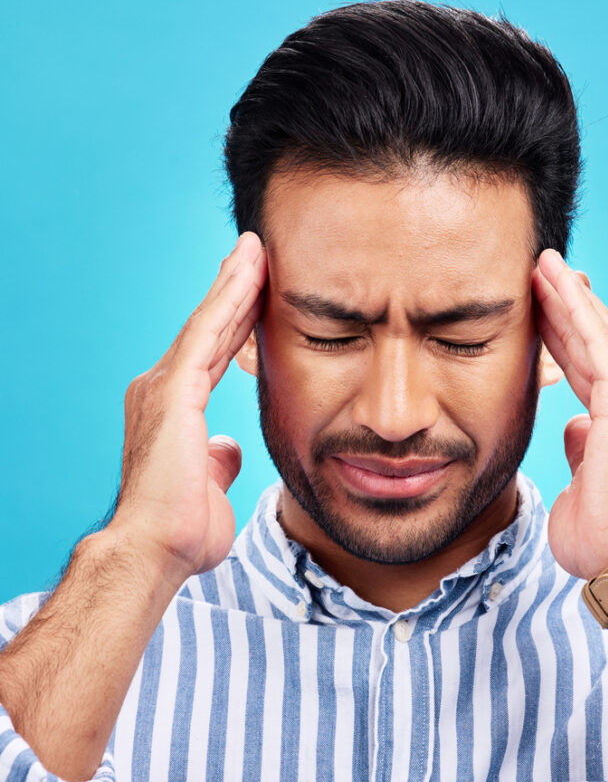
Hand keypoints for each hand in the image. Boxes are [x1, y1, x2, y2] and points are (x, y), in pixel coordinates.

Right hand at [108, 232, 267, 577]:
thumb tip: (228, 447)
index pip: (212, 352)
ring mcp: (165, 386)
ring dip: (235, 283)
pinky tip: (249, 272)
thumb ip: (219, 458)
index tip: (258, 292)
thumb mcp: (211, 482)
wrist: (156, 551)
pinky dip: (230, 300)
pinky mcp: (173, 390)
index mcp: (175, 408)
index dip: (236, 319)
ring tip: (256, 249)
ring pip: (208, 323)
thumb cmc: (181, 528)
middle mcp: (163, 388)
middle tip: (256, 253)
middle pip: (209, 329)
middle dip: (235, 290)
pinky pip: (207, 334)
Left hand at [532, 249, 607, 579]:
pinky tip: (559, 285)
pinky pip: (598, 346)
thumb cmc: (600, 531)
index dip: (561, 330)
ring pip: (596, 333)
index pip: (584, 361)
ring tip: (544, 264)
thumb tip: (574, 426)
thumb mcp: (581, 477)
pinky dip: (577, 313)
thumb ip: (581, 444)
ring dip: (568, 296)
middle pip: (592, 339)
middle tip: (539, 269)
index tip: (537, 304)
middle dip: (563, 303)